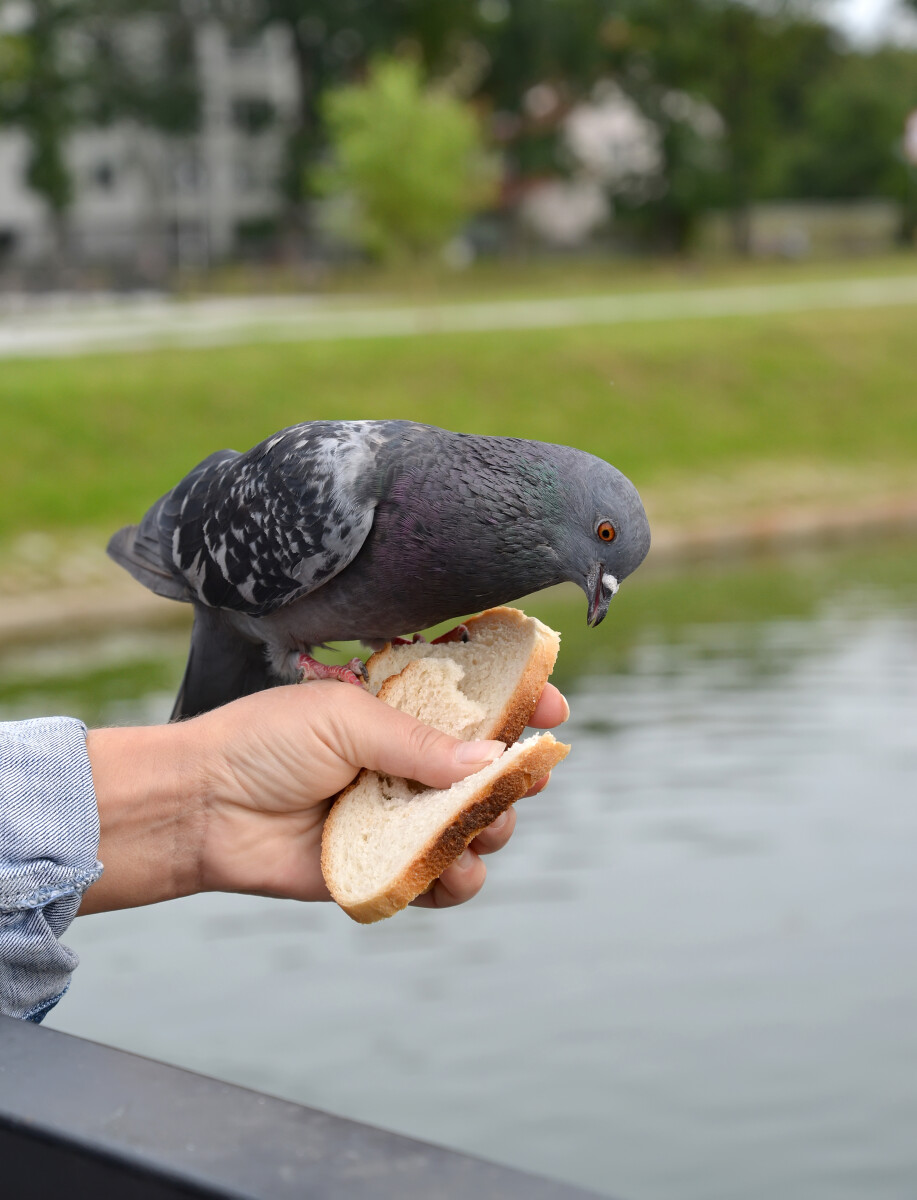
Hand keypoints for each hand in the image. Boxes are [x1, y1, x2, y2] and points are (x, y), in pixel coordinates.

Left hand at [81, 680, 568, 915]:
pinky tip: (448, 870)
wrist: (203, 806)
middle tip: (519, 781)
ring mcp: (399, 817)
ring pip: (476, 829)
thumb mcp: (346, 719)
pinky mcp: (385, 866)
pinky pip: (441, 879)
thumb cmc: (266, 742)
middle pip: (490, 775)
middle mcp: (408, 764)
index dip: (519, 706)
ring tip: (475, 831)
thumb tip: (493, 762)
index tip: (551, 711)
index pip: (476, 706)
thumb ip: (420, 743)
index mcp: (401, 712)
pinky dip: (455, 879)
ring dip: (491, 831)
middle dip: (516, 779)